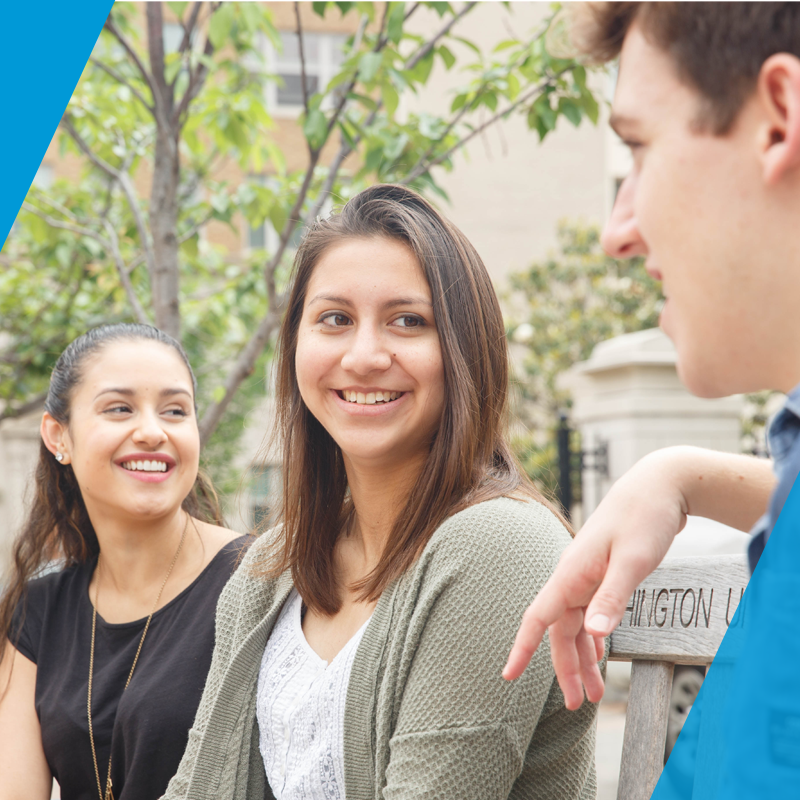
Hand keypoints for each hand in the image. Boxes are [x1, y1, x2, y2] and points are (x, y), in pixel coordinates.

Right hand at [503, 450, 687, 707]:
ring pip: (576, 626)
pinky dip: (594, 637)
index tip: (508, 676)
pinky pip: (590, 613)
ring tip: (593, 692)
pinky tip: (600, 653)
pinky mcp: (602, 573)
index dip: (521, 648)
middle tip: (576, 705)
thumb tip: (591, 635)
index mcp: (571, 574)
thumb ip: (611, 598)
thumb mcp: (632, 561)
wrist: (659, 485)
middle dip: (565, 668)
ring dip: (583, 658)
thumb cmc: (644, 518)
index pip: (537, 618)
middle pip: (559, 631)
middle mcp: (573, 577)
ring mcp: (586, 576)